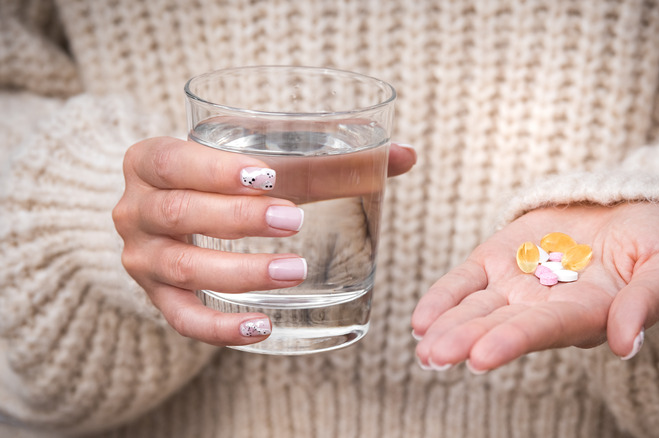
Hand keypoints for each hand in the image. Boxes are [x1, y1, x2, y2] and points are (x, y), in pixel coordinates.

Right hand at [113, 136, 414, 345]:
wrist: (166, 208)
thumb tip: (406, 155)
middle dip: (237, 219)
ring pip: (183, 268)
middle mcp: (133, 208)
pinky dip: (221, 327)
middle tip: (296, 220)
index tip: (267, 176)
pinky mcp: (156, 298)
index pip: (171, 160)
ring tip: (295, 271)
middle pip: (178, 213)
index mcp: (151, 161)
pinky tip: (263, 327)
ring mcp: (141, 257)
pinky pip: (182, 320)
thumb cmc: (221, 177)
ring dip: (239, 272)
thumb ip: (328, 156)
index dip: (214, 169)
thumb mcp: (256, 156)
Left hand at [411, 202, 658, 371]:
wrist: (634, 209)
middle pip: (499, 325)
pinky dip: (443, 298)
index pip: (543, 330)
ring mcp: (518, 284)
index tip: (480, 357)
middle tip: (434, 357)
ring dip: (447, 326)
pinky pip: (465, 281)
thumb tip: (626, 345)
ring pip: (476, 308)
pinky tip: (421, 319)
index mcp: (585, 314)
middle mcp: (544, 308)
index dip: (512, 341)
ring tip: (422, 342)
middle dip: (466, 341)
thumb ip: (646, 302)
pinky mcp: (499, 258)